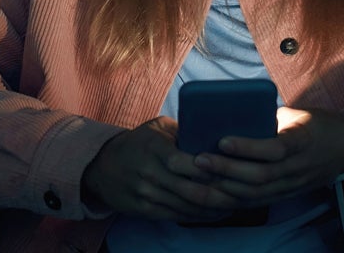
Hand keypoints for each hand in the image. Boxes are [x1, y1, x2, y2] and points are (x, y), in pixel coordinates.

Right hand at [81, 117, 234, 221]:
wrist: (101, 166)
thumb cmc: (139, 142)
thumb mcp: (157, 127)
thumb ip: (184, 130)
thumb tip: (216, 133)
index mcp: (154, 148)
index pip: (184, 163)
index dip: (209, 170)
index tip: (231, 170)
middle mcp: (149, 173)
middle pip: (190, 190)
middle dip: (219, 195)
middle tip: (242, 193)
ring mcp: (146, 194)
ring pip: (186, 207)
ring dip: (213, 209)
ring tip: (236, 205)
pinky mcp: (144, 210)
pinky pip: (176, 216)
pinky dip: (198, 216)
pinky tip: (215, 213)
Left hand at [195, 107, 343, 204]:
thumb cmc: (318, 124)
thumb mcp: (296, 114)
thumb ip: (267, 117)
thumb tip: (231, 113)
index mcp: (303, 140)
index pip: (275, 149)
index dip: (248, 148)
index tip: (222, 140)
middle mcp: (298, 167)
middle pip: (260, 176)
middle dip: (226, 170)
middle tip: (198, 160)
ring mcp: (293, 184)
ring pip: (256, 193)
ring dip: (225, 187)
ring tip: (199, 178)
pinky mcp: (288, 194)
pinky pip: (258, 201)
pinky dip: (234, 199)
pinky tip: (213, 193)